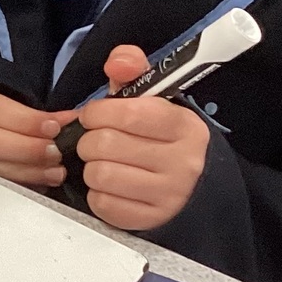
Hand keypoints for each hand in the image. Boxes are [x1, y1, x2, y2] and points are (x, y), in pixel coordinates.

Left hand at [73, 44, 211, 230]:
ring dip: (92, 168)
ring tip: (104, 163)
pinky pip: (102, 203)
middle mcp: (183, 162)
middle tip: (97, 142)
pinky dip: (98, 194)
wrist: (191, 186)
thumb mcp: (151, 99)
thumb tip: (117, 61)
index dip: (98, 112)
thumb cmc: (160, 137)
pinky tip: (111, 186)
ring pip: (99, 175)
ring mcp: (169, 194)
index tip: (94, 116)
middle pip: (105, 145)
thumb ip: (133, 69)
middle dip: (90, 140)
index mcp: (184, 126)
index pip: (127, 113)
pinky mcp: (151, 219)